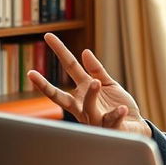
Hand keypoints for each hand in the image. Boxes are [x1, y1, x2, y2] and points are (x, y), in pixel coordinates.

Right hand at [27, 32, 150, 136]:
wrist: (134, 127)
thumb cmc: (117, 106)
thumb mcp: (107, 84)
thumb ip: (96, 70)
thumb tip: (84, 51)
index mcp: (83, 92)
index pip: (70, 69)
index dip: (60, 52)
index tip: (48, 36)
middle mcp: (83, 106)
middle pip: (61, 96)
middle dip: (45, 87)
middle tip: (31, 75)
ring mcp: (94, 118)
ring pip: (87, 107)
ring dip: (91, 95)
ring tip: (95, 83)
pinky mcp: (109, 128)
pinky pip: (110, 121)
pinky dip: (115, 114)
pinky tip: (121, 108)